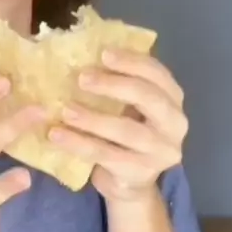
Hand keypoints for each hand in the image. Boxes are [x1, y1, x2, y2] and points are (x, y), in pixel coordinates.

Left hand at [48, 49, 187, 202]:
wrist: (130, 182)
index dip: (131, 61)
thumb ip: (117, 80)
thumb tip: (81, 49)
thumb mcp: (128, 103)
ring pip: (126, 130)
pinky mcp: (140, 173)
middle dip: (115, 85)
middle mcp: (174, 124)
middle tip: (82, 78)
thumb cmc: (125, 130)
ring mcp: (160, 152)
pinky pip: (106, 155)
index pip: (157, 73)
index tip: (103, 53)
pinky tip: (57, 134)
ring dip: (92, 118)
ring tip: (65, 109)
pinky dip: (79, 143)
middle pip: (149, 98)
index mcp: (172, 98)